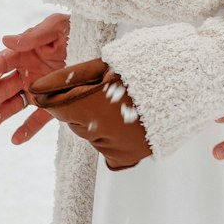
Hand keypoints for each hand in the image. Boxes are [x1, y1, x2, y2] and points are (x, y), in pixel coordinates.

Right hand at [0, 12, 69, 143]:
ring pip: (15, 104)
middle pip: (3, 86)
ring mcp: (40, 88)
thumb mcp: (58, 26)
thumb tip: (6, 40)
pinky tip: (15, 139)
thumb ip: (34, 35)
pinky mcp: (54, 102)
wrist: (103, 45)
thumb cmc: (78, 28)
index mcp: (27, 51)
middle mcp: (30, 71)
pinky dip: (27, 129)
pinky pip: (39, 117)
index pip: (2, 63)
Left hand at [29, 59, 151, 170]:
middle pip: (73, 121)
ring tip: (122, 102)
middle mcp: (101, 134)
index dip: (54, 96)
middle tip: (106, 89)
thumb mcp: (106, 64)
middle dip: (80, 105)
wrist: (184, 83)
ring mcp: (114, 149)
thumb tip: (38, 87)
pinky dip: (109, 135)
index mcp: (93, 106)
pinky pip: (104, 148)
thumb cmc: (146, 66)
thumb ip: (70, 78)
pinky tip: (126, 120)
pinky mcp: (125, 158)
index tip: (54, 89)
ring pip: (88, 134)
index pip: (57, 107)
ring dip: (96, 120)